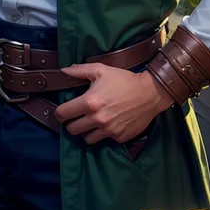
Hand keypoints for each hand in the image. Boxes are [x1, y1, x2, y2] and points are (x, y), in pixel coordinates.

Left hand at [54, 63, 172, 144]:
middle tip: (77, 117)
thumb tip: (64, 71)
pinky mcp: (119, 137)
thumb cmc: (124, 80)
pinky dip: (104, 134)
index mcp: (90, 102)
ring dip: (86, 131)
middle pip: (72, 130)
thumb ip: (80, 71)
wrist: (149, 93)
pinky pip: (105, 140)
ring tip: (91, 123)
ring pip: (87, 139)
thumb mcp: (101, 70)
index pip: (63, 114)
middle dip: (72, 123)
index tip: (63, 111)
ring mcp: (108, 131)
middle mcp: (97, 119)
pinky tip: (109, 124)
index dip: (60, 113)